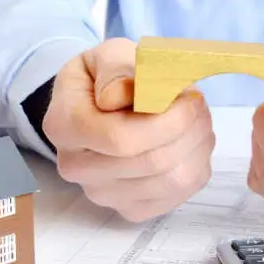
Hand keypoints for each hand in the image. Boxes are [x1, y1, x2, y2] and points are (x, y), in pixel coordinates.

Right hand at [42, 37, 214, 221]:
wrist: (99, 105)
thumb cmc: (108, 78)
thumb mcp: (110, 55)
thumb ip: (116, 69)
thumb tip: (117, 96)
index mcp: (64, 125)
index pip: (121, 139)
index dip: (168, 121)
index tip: (188, 97)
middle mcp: (76, 167)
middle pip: (152, 163)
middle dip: (189, 130)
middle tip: (199, 105)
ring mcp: (102, 193)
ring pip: (171, 182)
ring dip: (197, 147)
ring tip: (198, 121)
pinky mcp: (128, 208)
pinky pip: (178, 196)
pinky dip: (195, 167)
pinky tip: (189, 144)